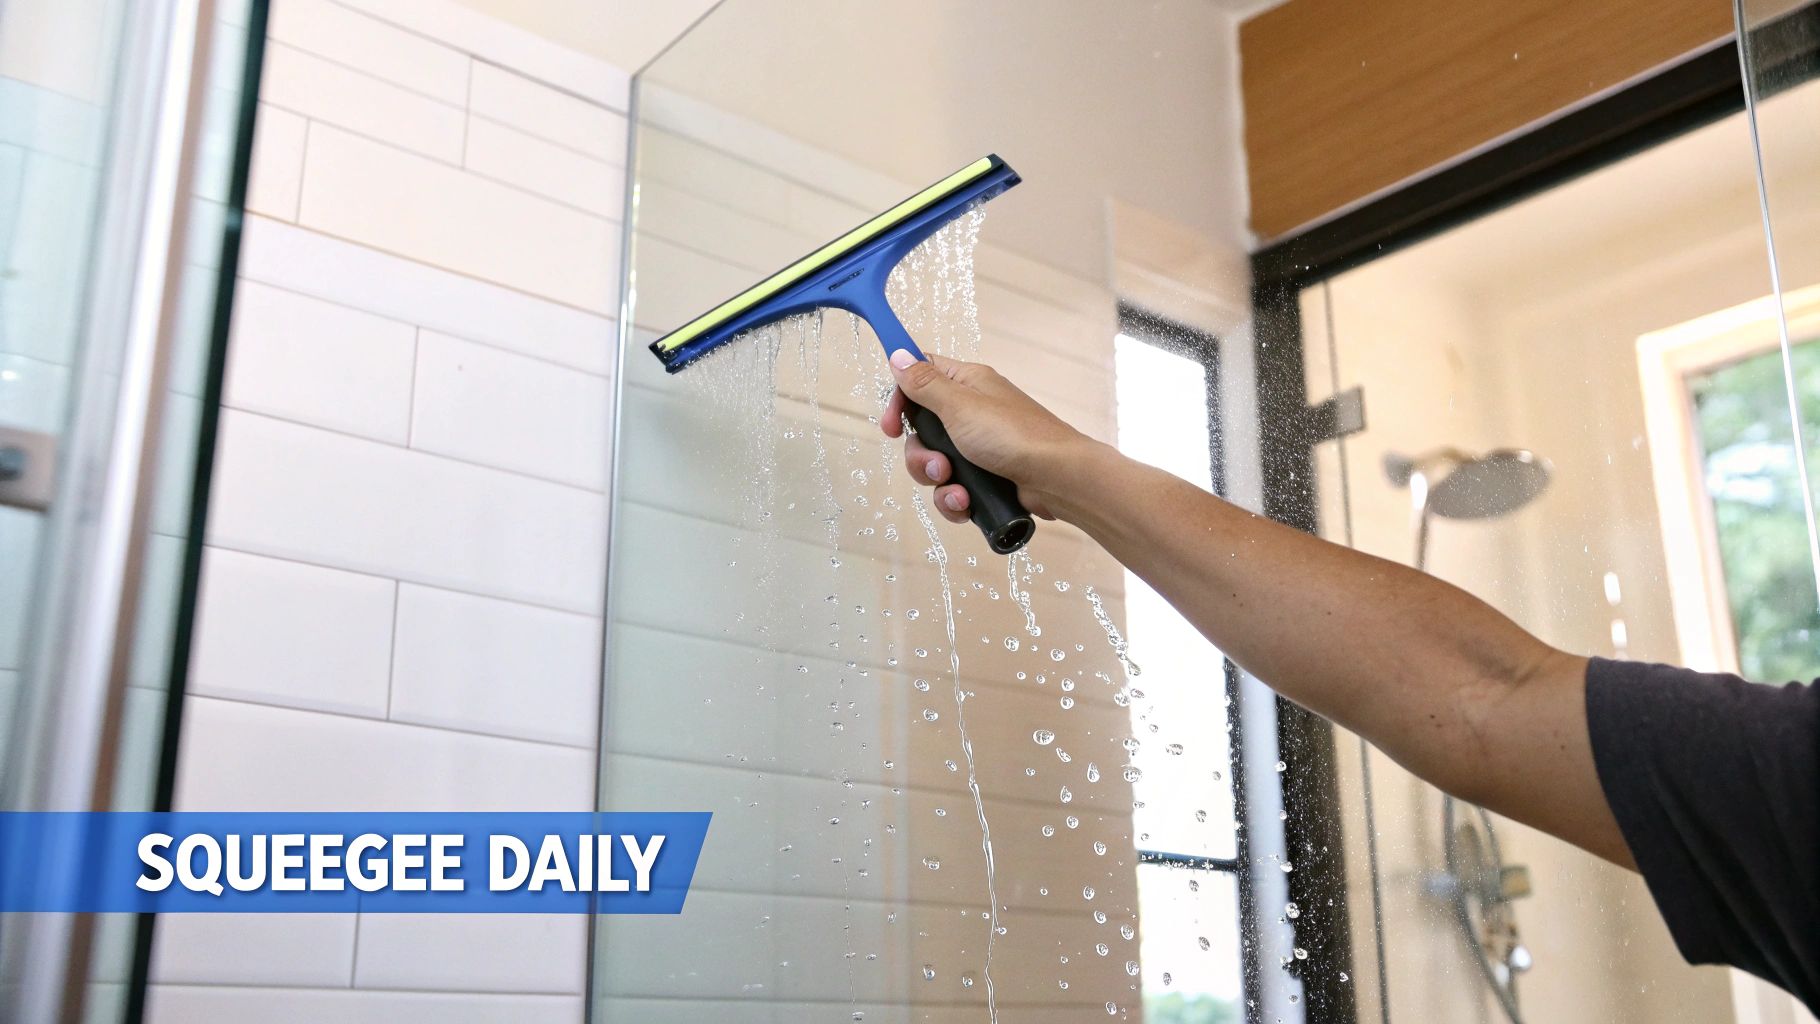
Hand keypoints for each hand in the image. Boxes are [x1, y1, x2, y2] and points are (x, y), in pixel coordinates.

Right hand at [882, 349, 1096, 524]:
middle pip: (922, 431)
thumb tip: (898, 354)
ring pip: (935, 464)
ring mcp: (979, 446)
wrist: (1059, 479)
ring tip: (957, 490)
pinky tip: (966, 504)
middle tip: (938, 466)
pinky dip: (955, 499)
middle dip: (921, 456)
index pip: (919, 380)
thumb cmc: (1014, 435)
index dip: (899, 401)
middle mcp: (971, 412)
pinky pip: (954, 487)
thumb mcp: (960, 406)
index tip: (889, 427)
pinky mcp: (986, 476)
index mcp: (966, 384)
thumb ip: (925, 384)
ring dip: (938, 482)